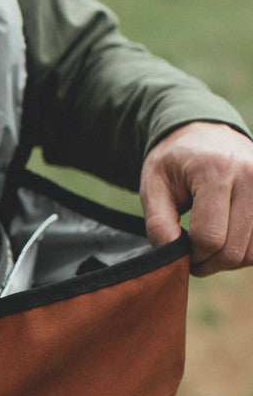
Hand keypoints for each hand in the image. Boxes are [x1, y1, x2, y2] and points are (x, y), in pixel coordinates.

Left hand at [140, 121, 252, 275]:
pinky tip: (226, 240)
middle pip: (234, 249)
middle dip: (208, 262)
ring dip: (227, 260)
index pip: (209, 237)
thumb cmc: (174, 161)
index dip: (191, 254)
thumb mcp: (152, 186)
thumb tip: (172, 255)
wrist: (204, 133)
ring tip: (207, 247)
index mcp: (216, 170)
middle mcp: (251, 175)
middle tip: (191, 256)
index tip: (179, 249)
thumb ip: (158, 223)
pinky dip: (244, 251)